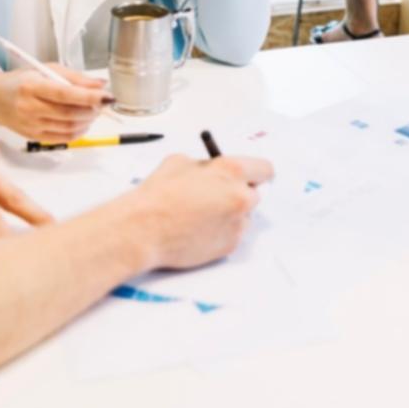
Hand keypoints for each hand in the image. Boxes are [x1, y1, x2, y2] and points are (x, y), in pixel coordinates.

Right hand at [0, 65, 109, 140]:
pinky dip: (79, 131)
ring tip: (94, 111)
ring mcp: (31, 125)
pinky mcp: (33, 137)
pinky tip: (83, 122)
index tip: (107, 96)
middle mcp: (29, 108)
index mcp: (32, 86)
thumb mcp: (45, 69)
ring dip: (88, 121)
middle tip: (103, 102)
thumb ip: (74, 77)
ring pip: (69, 127)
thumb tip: (101, 84)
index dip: (89, 97)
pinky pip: (63, 138)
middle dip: (93, 110)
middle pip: (69, 113)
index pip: (65, 94)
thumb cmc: (22, 81)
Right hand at [131, 154, 273, 268]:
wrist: (143, 230)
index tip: (251, 177)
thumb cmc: (158, 195)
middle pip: (255, 194)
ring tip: (202, 216)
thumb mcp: (180, 162)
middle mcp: (240, 198)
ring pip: (244, 216)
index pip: (265, 169)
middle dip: (239, 194)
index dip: (256, 173)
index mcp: (231, 171)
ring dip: (231, 214)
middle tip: (218, 196)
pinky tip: (199, 229)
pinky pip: (233, 234)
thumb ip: (206, 165)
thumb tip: (214, 170)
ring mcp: (237, 224)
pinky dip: (222, 232)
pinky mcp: (230, 246)